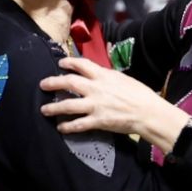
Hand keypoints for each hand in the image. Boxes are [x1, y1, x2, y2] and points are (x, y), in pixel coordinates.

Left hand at [43, 58, 187, 149]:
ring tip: (44, 110)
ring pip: (68, 105)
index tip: (60, 64)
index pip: (81, 64)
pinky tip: (61, 128)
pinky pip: (78, 124)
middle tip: (43, 85)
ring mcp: (95, 105)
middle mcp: (96, 88)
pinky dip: (68, 126)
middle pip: (68, 82)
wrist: (148, 113)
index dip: (68, 62)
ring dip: (54, 107)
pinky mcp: (98, 121)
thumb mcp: (123, 79)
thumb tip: (97, 75)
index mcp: (104, 75)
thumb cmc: (140, 95)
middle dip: (53, 83)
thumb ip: (107, 77)